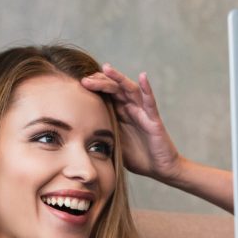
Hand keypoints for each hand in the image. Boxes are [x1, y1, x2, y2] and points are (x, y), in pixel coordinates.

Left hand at [80, 63, 182, 182]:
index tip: (78, 85)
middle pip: (115, 89)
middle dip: (100, 82)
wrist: (159, 169)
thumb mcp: (114, 146)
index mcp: (121, 114)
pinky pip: (150, 103)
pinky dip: (147, 89)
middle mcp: (132, 109)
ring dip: (119, 78)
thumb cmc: (138, 158)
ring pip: (130, 90)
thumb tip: (77, 138)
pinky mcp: (154, 121)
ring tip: (106, 68)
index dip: (95, 88)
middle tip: (85, 79)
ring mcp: (143, 113)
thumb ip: (101, 138)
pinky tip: (142, 77)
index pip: (107, 95)